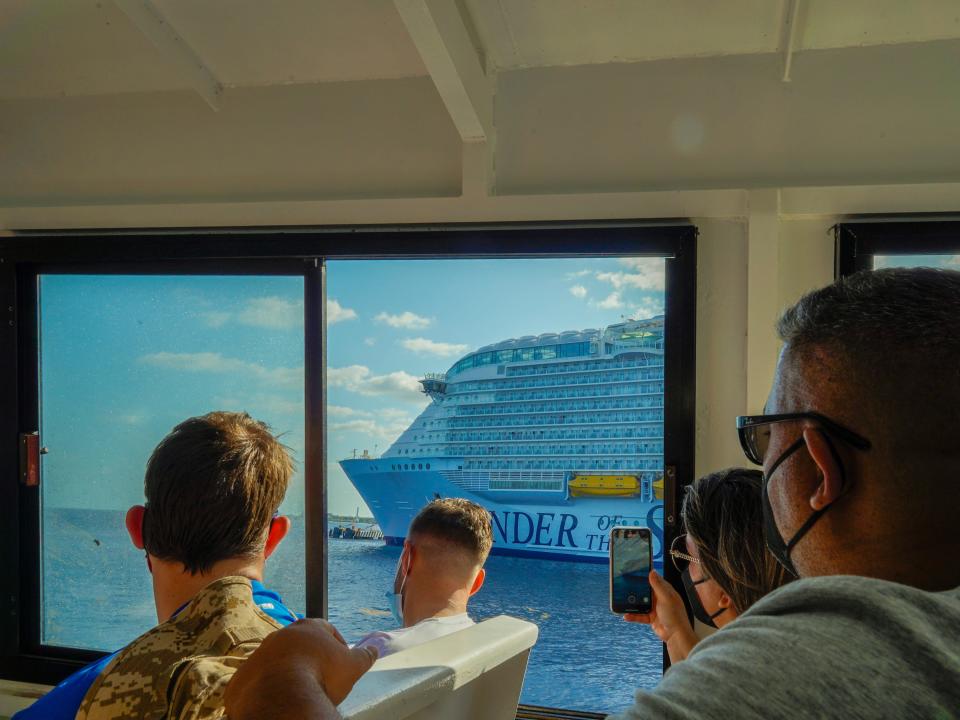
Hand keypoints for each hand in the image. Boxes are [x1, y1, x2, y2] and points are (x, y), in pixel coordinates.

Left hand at [225, 619, 377, 718]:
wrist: (281, 696)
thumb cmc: (321, 675)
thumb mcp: (352, 666)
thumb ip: (364, 656)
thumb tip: (374, 649)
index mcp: (308, 628)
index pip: (326, 628)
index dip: (336, 643)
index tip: (340, 659)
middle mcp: (281, 635)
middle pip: (298, 642)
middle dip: (309, 656)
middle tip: (320, 675)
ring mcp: (259, 654)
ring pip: (276, 659)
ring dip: (287, 670)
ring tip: (298, 688)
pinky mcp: (243, 676)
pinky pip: (257, 679)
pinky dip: (267, 687)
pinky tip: (278, 698)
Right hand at [624, 570, 696, 660]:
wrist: (676, 636)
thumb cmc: (675, 615)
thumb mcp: (666, 598)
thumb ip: (658, 585)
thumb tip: (652, 571)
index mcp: (666, 591)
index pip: (654, 580)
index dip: (646, 576)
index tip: (635, 572)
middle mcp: (660, 599)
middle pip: (645, 591)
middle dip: (636, 590)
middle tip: (624, 585)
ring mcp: (655, 608)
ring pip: (641, 603)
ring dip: (633, 603)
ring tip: (622, 600)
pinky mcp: (651, 618)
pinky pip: (640, 615)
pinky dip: (633, 616)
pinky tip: (626, 616)